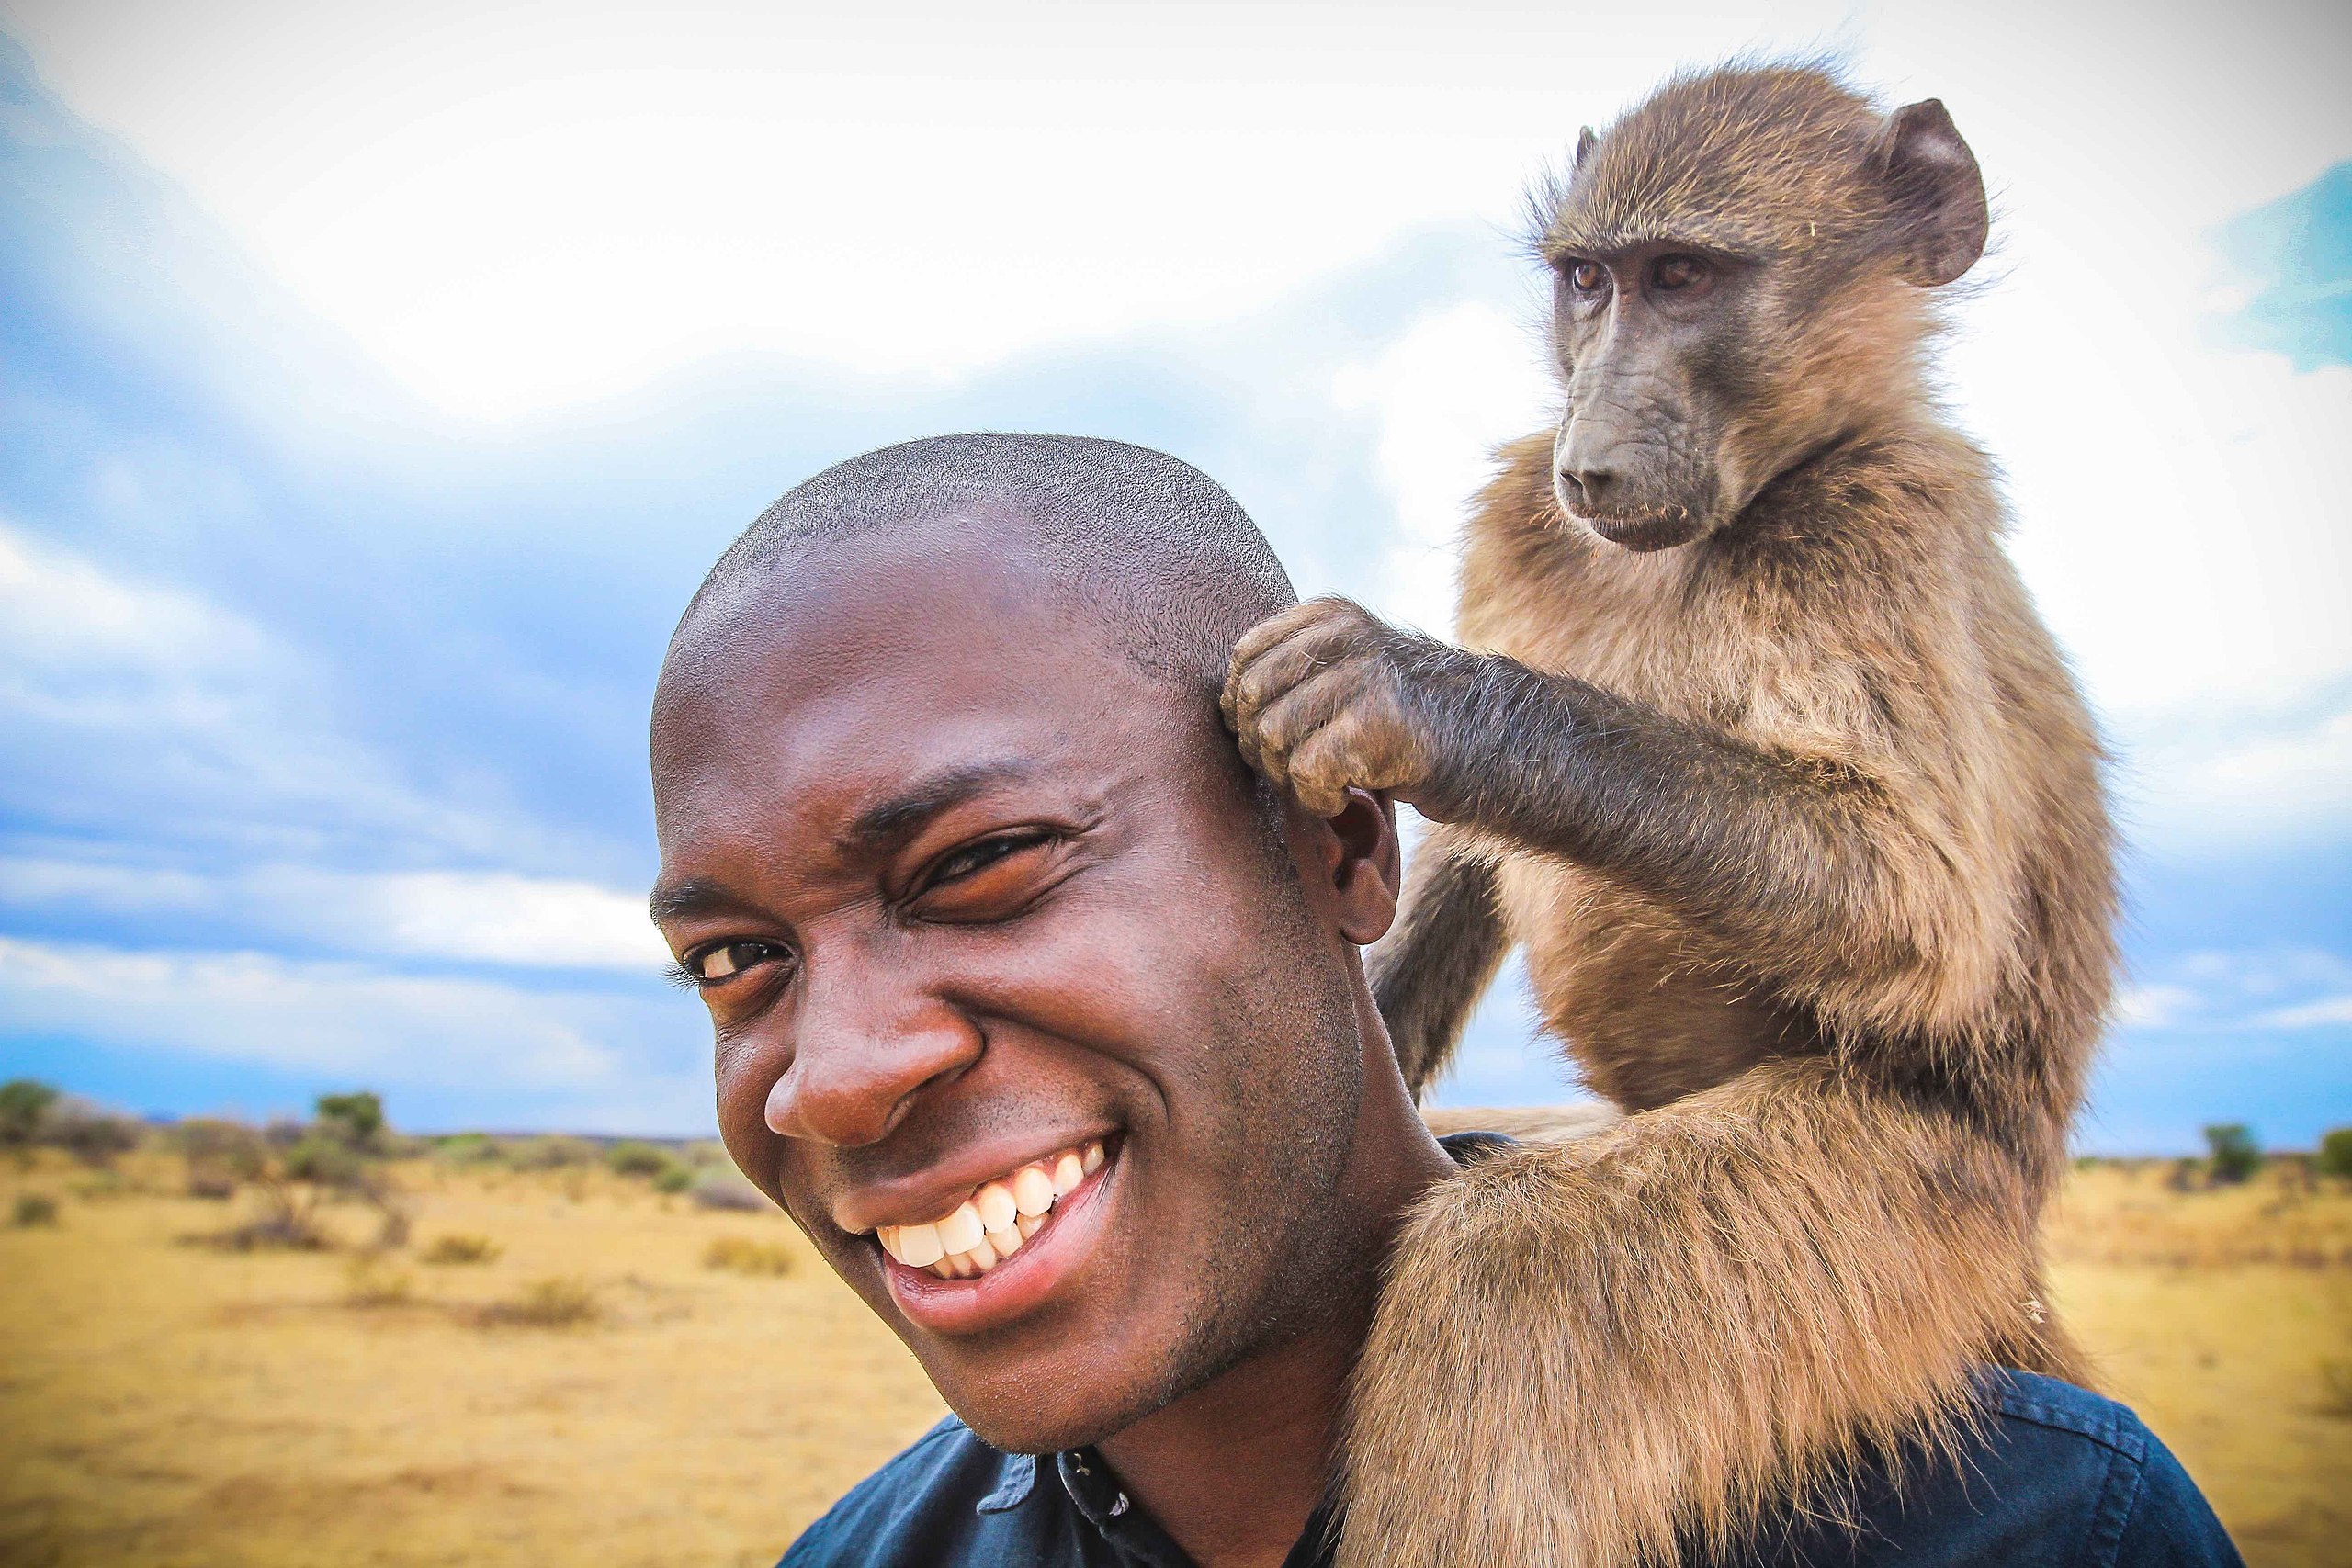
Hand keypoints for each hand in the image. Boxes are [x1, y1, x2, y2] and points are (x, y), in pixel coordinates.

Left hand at [1221, 597, 1448, 817]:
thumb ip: (1293, 670)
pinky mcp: (1373, 724)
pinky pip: (1305, 772)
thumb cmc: (1405, 722)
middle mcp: (1345, 636)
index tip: (1267, 738)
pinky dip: (1318, 799)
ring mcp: (1362, 676)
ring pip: (1271, 737)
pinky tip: (1346, 796)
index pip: (1245, 655)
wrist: (1489, 747)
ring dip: (1288, 777)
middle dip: (1258, 746)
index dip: (1239, 706)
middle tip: (1295, 772)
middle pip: (1250, 698)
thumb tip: (1220, 701)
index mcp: (1330, 616)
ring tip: (1326, 783)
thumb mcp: (1348, 673)